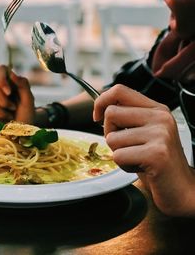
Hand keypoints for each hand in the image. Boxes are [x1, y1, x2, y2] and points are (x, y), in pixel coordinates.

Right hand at [0, 65, 34, 122]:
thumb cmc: (27, 113)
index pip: (2, 69)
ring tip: (10, 115)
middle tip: (13, 108)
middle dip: (4, 101)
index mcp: (11, 81)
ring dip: (1, 111)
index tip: (9, 92)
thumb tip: (11, 73)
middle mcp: (0, 86)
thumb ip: (23, 85)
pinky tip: (3, 118)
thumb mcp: (29, 99)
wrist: (22, 129)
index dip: (2, 79)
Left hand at [93, 84, 194, 215]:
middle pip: (111, 113)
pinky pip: (118, 156)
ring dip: (118, 153)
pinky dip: (123, 166)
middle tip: (127, 146)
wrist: (181, 188)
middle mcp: (160, 118)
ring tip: (137, 158)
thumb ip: (127, 118)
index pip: (119, 90)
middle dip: (110, 133)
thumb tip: (99, 108)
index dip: (101, 101)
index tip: (97, 117)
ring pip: (112, 138)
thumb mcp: (143, 132)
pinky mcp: (156, 153)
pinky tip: (140, 168)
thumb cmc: (156, 162)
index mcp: (156, 109)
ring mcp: (160, 134)